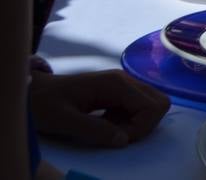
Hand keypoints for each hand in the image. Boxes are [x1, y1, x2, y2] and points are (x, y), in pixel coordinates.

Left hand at [29, 70, 169, 147]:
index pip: (153, 105)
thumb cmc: (44, 104)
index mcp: (115, 84)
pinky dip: (128, 120)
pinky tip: (106, 123)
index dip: (142, 128)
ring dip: (136, 123)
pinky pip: (137, 107)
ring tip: (109, 129)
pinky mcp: (117, 91)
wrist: (31, 91)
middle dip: (144, 125)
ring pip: (150, 105)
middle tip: (118, 135)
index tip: (118, 138)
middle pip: (159, 102)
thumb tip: (123, 141)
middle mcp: (124, 80)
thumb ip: (93, 129)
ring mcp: (122, 85)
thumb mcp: (63, 120)